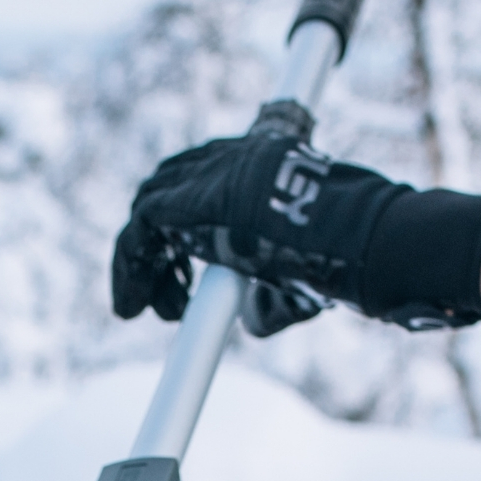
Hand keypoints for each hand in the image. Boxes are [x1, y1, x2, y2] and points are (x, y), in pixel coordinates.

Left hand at [110, 133, 480, 332]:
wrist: (350, 238)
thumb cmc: (341, 256)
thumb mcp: (301, 275)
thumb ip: (270, 294)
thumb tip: (251, 321)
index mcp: (260, 163)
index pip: (206, 181)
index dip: (188, 230)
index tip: (189, 274)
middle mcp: (229, 159)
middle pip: (170, 192)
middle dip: (163, 250)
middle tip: (171, 300)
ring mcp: (206, 174)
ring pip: (150, 212)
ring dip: (145, 266)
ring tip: (153, 312)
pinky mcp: (186, 198)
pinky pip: (139, 230)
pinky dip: (130, 267)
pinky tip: (133, 306)